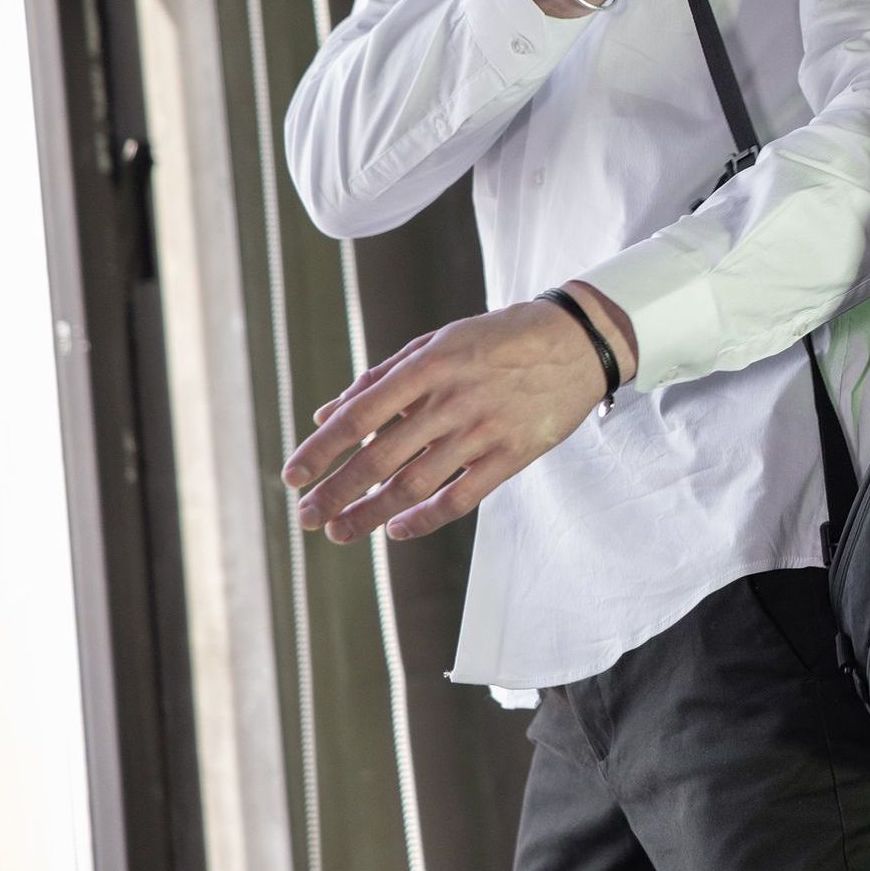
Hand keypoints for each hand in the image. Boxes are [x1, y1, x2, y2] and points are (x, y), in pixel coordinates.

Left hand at [283, 283, 635, 543]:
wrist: (577, 340)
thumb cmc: (499, 339)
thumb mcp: (438, 342)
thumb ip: (382, 377)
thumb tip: (327, 415)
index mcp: (428, 366)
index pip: (360, 415)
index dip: (322, 450)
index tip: (292, 477)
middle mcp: (452, 400)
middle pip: (381, 458)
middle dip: (336, 492)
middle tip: (306, 518)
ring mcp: (483, 430)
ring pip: (415, 484)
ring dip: (371, 513)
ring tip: (340, 531)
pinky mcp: (512, 454)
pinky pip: (461, 498)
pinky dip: (425, 518)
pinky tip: (397, 529)